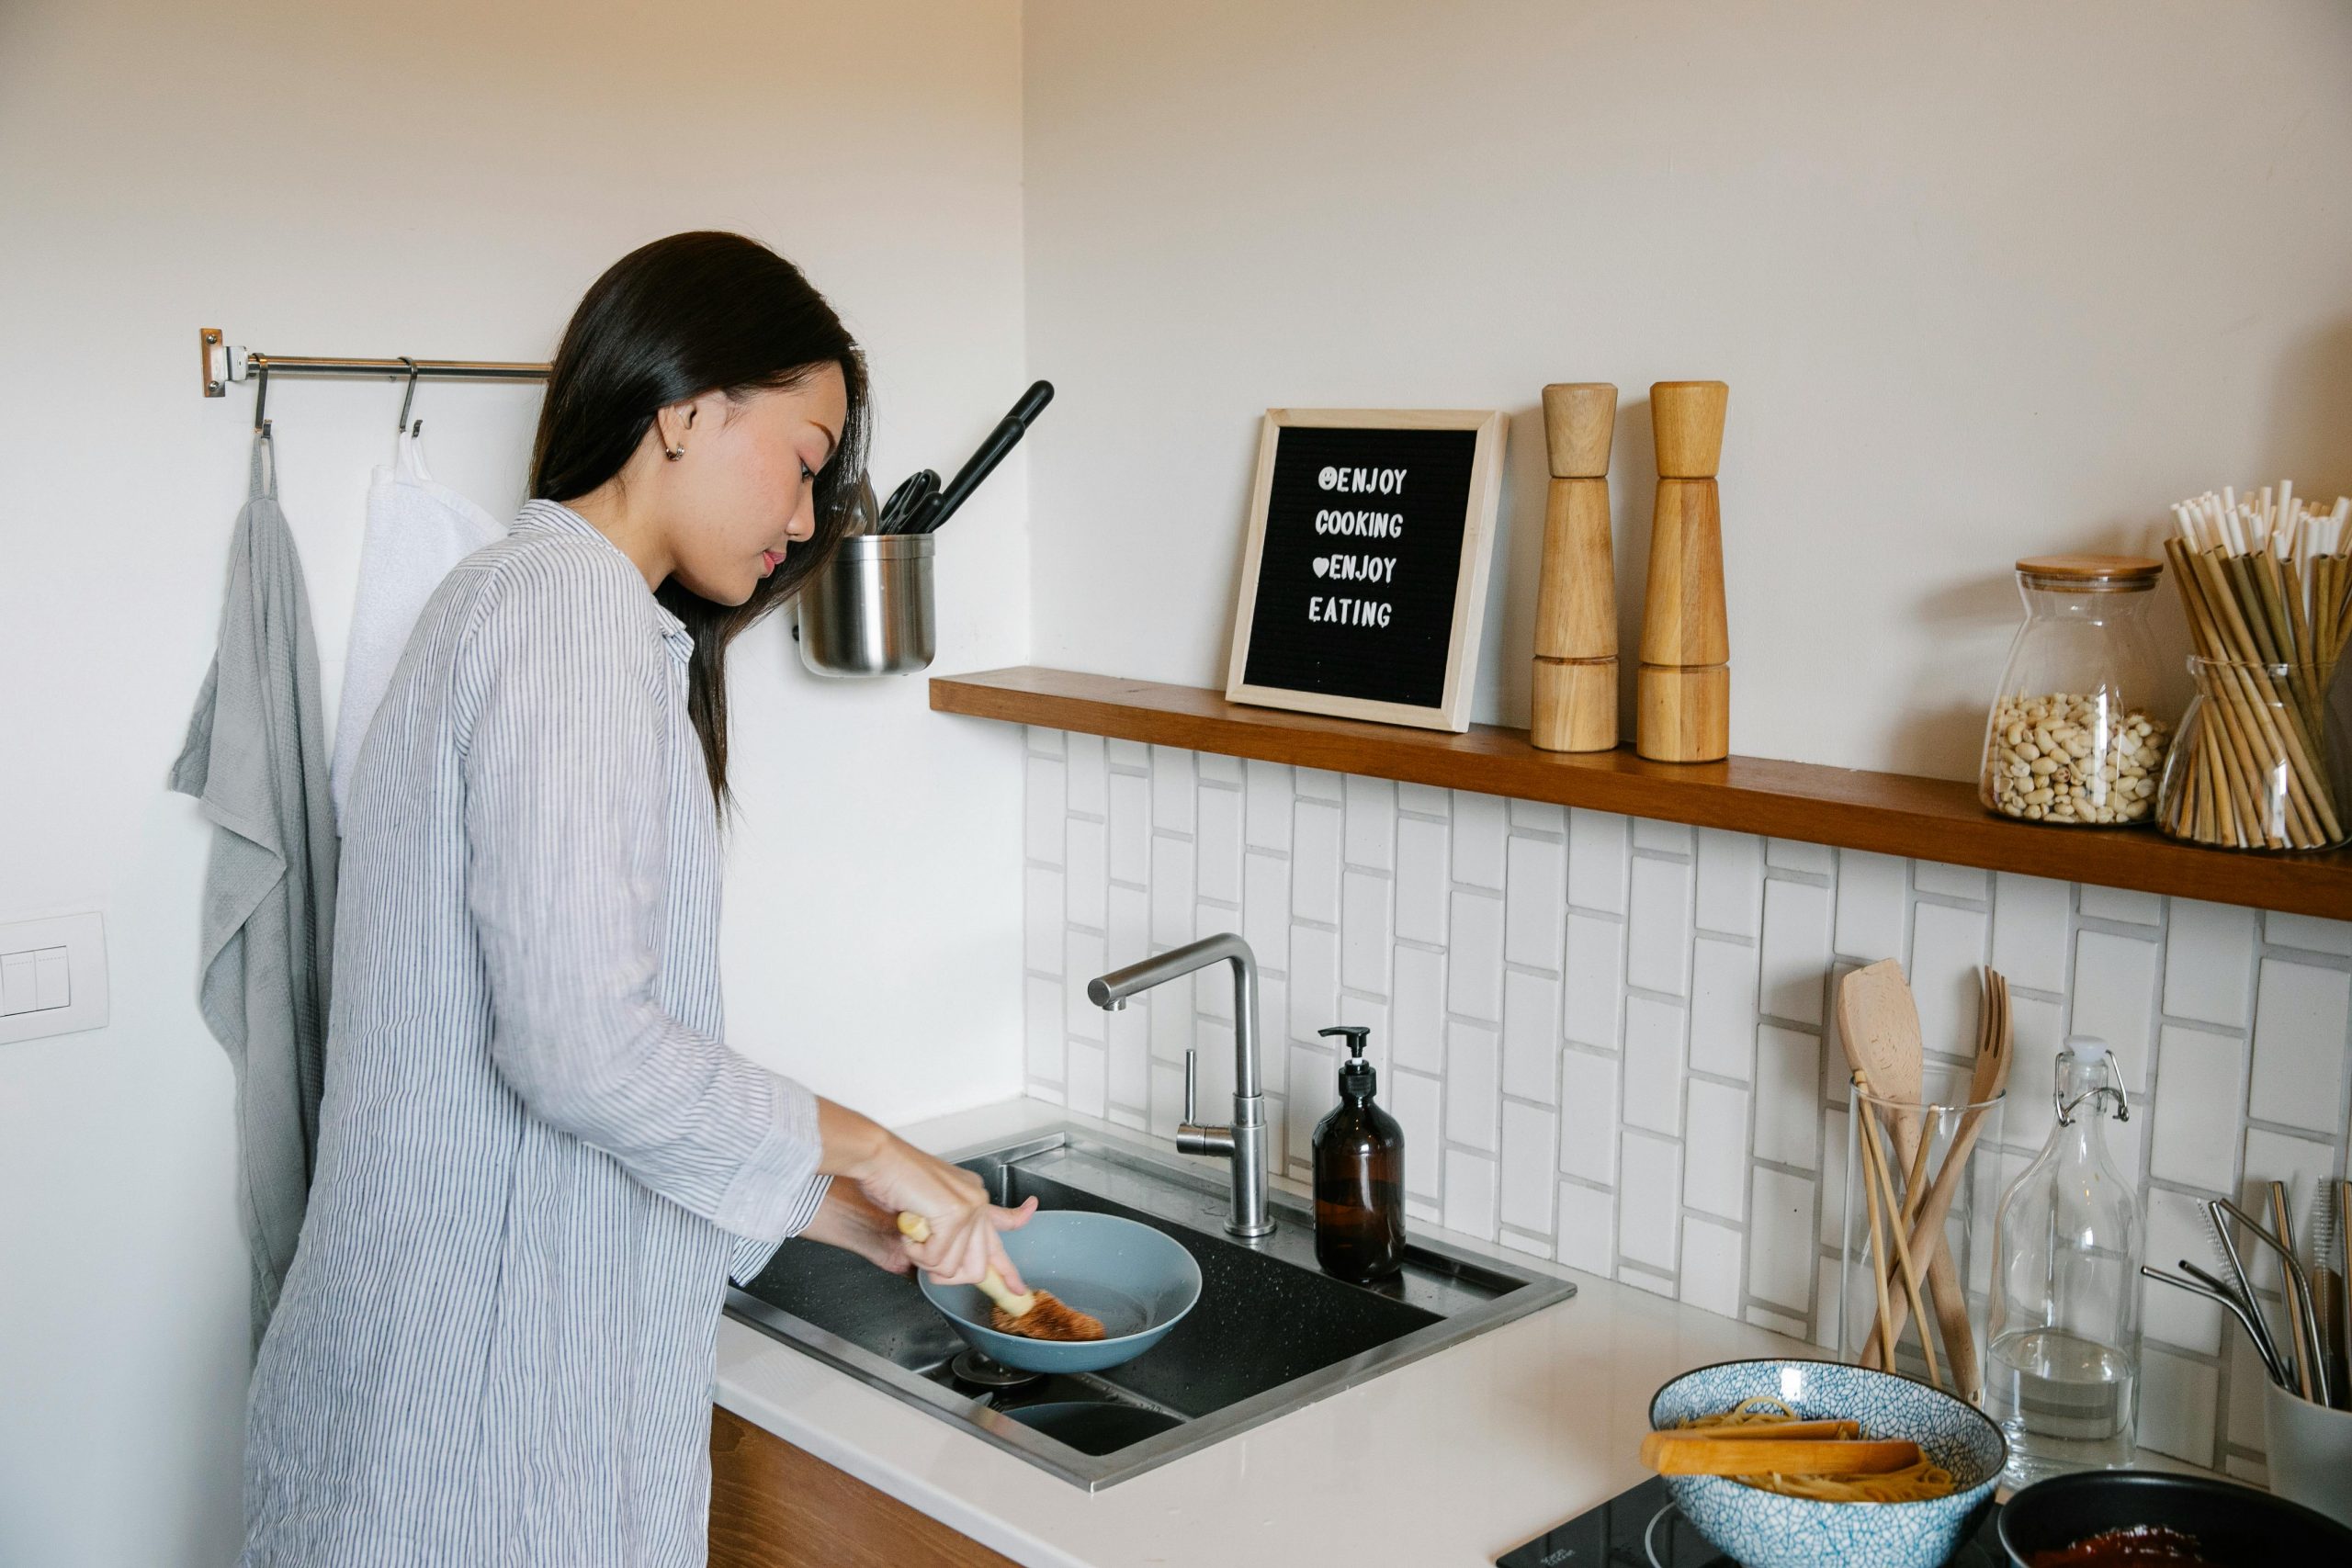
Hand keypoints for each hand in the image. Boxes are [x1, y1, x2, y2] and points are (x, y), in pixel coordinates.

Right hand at [816, 1101, 1034, 1292]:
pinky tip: (908, 1231)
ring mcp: (969, 1207)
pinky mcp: (954, 1214)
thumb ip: (946, 1231)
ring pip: (953, 1268)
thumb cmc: (893, 1179)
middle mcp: (978, 1201)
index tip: (1017, 1288)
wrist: (878, 1157)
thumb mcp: (926, 1209)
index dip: (1008, 1267)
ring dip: (925, 1260)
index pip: (1005, 1228)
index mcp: (973, 1197)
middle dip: (947, 1275)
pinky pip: (936, 1258)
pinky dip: (915, 1252)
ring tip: (911, 1235)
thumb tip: (953, 1266)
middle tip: (923, 1258)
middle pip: (979, 1267)